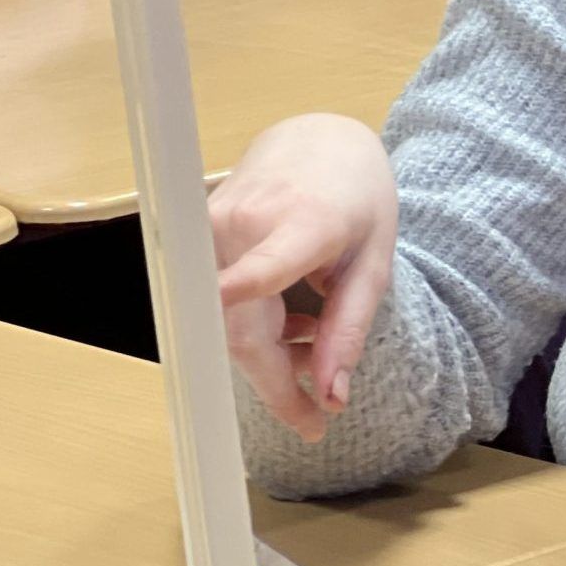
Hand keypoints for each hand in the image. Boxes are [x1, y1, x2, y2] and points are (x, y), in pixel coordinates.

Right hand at [209, 113, 398, 441]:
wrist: (317, 143)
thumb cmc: (357, 199)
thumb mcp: (373, 264)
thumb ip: (348, 330)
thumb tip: (331, 399)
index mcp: (301, 223)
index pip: (265, 264)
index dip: (245, 287)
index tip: (224, 301)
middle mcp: (243, 224)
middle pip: (240, 330)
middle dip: (276, 385)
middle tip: (315, 422)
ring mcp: (208, 229)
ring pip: (224, 326)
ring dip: (269, 356)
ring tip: (314, 350)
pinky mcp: (192, 238)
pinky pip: (215, 306)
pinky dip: (254, 329)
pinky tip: (292, 324)